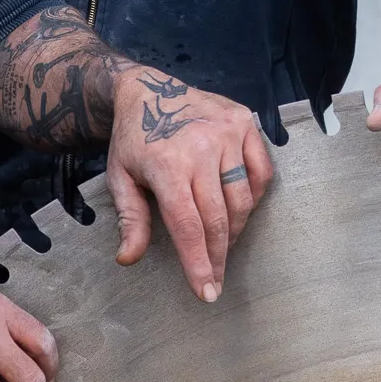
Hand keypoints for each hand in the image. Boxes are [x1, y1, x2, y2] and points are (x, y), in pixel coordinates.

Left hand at [106, 68, 275, 302]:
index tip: (206, 292)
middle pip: (219, 218)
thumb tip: (129, 259)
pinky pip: (261, 172)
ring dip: (235, 228)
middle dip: (219, 256)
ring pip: (243, 198)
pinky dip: (254, 196)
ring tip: (223, 243)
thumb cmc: (134, 140)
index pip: (189, 226)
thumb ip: (131, 219)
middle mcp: (201, 147)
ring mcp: (227, 132)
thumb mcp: (120, 178)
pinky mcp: (245, 122)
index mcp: (167, 165)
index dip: (199, 263)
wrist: (148, 89)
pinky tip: (238, 206)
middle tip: (216, 280)